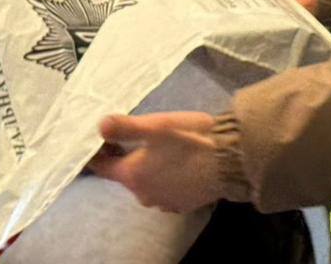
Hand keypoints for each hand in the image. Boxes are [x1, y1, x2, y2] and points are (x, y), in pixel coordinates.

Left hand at [89, 112, 220, 213]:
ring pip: (148, 184)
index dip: (100, 152)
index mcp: (132, 175)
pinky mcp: (184, 205)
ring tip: (163, 150)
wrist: (230, 160)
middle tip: (137, 138)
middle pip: (127, 176)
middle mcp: (144, 195)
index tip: (104, 139)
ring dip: (150, 170)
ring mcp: (164, 202)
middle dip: (128, 159)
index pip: (102, 167)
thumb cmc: (190, 139)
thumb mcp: (156, 125)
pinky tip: (180, 165)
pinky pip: (167, 190)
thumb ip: (125, 126)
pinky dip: (167, 179)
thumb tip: (100, 125)